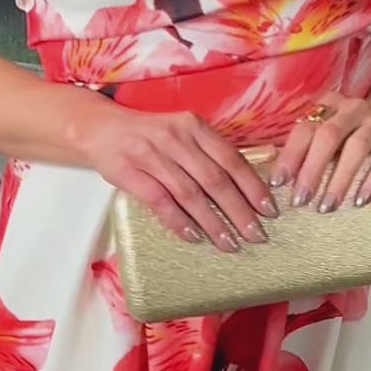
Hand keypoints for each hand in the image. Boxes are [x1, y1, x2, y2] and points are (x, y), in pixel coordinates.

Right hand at [83, 104, 277, 250]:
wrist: (101, 129)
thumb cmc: (149, 136)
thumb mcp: (182, 133)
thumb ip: (208, 153)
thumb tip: (245, 188)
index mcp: (194, 126)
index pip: (231, 159)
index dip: (252, 186)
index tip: (269, 210)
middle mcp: (175, 138)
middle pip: (215, 180)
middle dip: (239, 211)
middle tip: (256, 235)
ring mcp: (151, 155)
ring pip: (190, 194)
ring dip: (213, 222)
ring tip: (230, 244)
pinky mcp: (129, 172)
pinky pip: (160, 201)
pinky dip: (179, 221)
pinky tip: (195, 237)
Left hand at [273, 95, 370, 211]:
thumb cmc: (358, 130)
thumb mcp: (335, 131)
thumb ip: (312, 147)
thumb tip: (282, 179)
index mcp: (330, 106)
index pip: (305, 128)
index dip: (290, 156)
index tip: (278, 182)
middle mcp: (353, 108)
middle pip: (328, 136)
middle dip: (312, 170)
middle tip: (301, 200)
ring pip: (357, 147)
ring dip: (340, 179)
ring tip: (328, 206)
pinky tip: (360, 200)